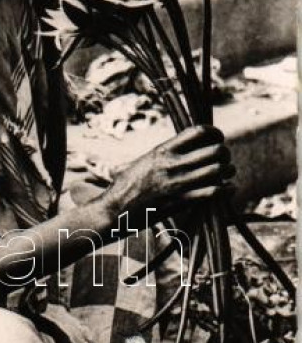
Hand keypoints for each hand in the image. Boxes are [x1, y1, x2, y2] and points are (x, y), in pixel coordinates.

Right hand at [104, 125, 234, 223]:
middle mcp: (172, 164)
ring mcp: (177, 184)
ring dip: (228, 171)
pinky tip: (228, 189)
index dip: (214, 132)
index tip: (217, 138)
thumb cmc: (125, 187)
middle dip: (224, 153)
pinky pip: (213, 192)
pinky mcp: (180, 202)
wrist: (114, 211)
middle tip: (224, 159)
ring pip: (217, 170)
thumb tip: (181, 147)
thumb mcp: (143, 162)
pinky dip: (226, 190)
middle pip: (214, 150)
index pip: (198, 131)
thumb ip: (164, 154)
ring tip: (228, 173)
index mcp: (162, 150)